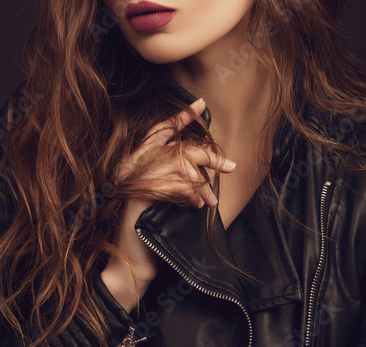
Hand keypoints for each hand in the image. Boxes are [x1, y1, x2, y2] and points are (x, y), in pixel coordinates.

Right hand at [100, 98, 234, 311]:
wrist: (136, 263)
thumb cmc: (156, 231)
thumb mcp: (171, 198)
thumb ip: (181, 178)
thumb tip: (212, 164)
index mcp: (142, 162)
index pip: (161, 130)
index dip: (180, 116)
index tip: (200, 103)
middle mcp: (135, 166)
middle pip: (177, 147)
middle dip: (208, 156)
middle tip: (230, 167)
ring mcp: (135, 180)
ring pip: (178, 165)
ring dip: (201, 183)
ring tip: (210, 201)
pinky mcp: (139, 196)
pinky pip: (171, 184)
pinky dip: (188, 194)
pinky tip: (196, 206)